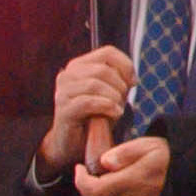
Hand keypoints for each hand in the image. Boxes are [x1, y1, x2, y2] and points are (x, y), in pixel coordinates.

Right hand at [44, 46, 136, 172]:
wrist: (72, 144)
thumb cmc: (93, 117)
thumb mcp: (109, 94)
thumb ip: (118, 80)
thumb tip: (131, 78)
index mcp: (79, 65)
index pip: (108, 52)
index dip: (125, 65)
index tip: (133, 83)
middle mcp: (68, 74)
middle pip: (103, 69)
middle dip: (119, 86)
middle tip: (122, 102)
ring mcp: (63, 91)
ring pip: (95, 84)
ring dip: (113, 97)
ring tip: (118, 110)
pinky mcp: (63, 109)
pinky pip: (88, 102)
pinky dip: (106, 107)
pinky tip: (114, 114)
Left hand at [76, 133, 169, 195]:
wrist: (186, 179)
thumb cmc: (166, 158)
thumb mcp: (148, 145)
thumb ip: (124, 152)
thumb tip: (104, 162)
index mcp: (132, 182)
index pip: (94, 189)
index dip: (81, 180)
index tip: (79, 167)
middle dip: (94, 182)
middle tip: (104, 169)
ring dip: (104, 191)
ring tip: (117, 177)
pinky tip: (124, 187)